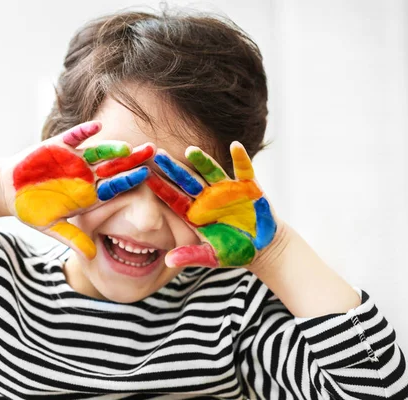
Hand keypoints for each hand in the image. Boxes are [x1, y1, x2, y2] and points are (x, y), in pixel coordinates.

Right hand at [0, 121, 154, 259]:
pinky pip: (74, 136)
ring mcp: (74, 159)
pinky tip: (97, 127)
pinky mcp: (59, 145)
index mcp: (88, 194)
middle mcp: (86, 174)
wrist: (8, 189)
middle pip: (114, 166)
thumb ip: (72, 238)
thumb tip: (91, 256)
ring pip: (98, 151)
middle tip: (153, 151)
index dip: (130, 181)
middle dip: (132, 160)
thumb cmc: (31, 209)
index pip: (115, 187)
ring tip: (127, 146)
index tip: (147, 177)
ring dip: (112, 148)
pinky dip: (84, 132)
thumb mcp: (51, 226)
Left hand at [145, 141, 276, 268]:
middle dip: (174, 168)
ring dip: (202, 160)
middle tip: (158, 154)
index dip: (160, 188)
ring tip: (191, 150)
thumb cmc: (234, 251)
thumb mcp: (212, 256)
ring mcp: (227, 189)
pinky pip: (244, 169)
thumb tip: (168, 262)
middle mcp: (208, 197)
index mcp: (196, 213)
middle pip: (187, 180)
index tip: (145, 177)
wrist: (262, 247)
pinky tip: (235, 146)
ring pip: (211, 171)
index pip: (174, 198)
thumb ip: (191, 256)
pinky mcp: (248, 185)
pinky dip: (240, 158)